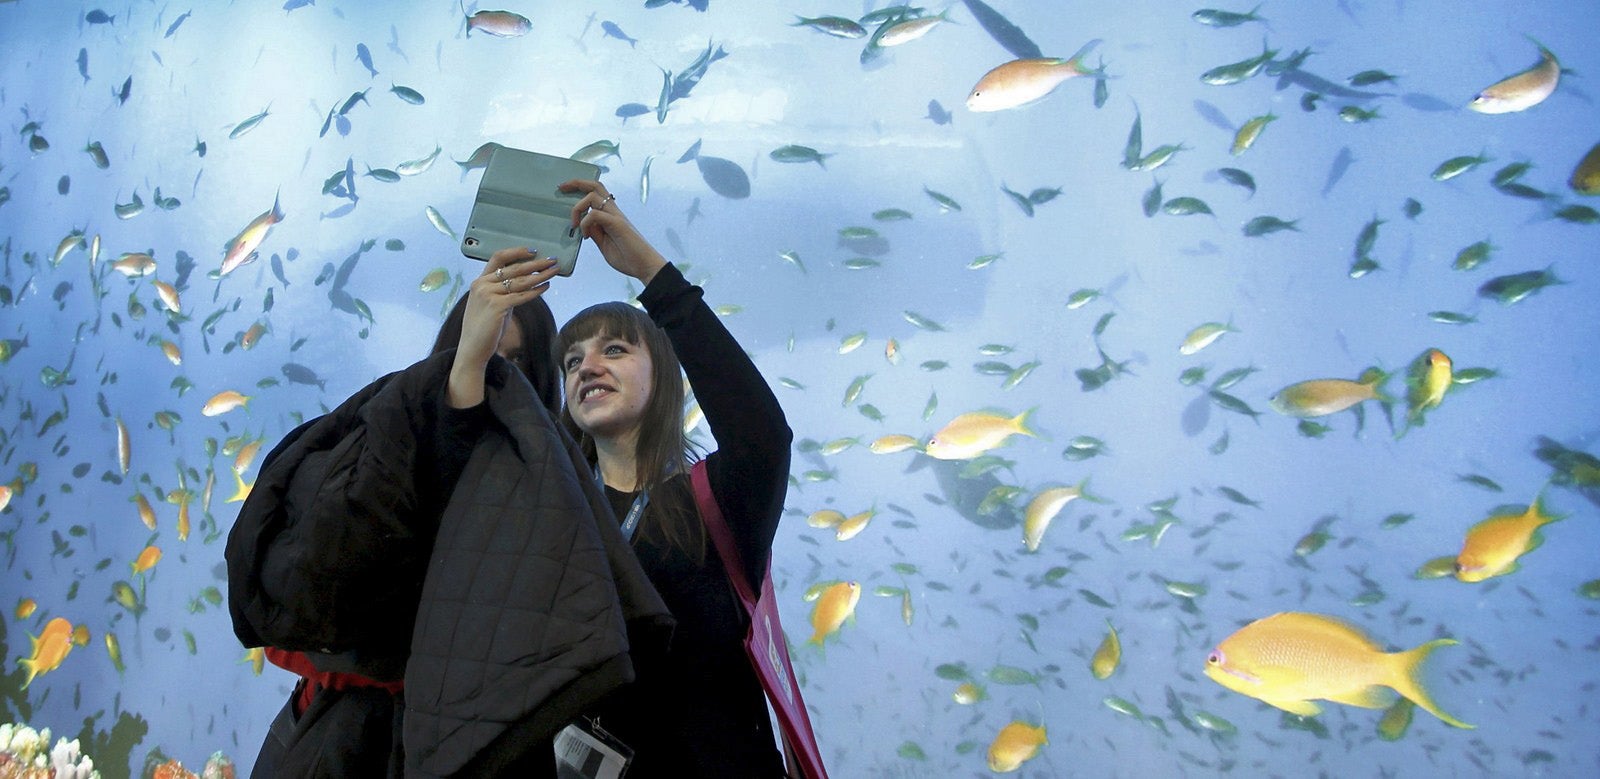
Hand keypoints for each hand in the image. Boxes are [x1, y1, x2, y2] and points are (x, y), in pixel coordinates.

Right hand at [447, 247, 559, 407]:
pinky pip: (521, 296)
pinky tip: (545, 287)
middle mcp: (482, 285)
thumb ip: (504, 292)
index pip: (498, 257)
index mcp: (480, 282)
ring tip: (554, 271)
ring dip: (540, 275)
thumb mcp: (492, 304)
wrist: (473, 348)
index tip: (533, 251)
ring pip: (520, 281)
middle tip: (552, 260)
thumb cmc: (485, 328)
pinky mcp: (497, 307)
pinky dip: (535, 291)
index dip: (516, 252)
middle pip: (514, 268)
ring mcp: (488, 295)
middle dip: (536, 263)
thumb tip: (526, 283)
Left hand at [559, 178, 666, 284]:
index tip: (564, 189)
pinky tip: (585, 236)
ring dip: (578, 208)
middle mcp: (614, 211)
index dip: (579, 187)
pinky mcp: (617, 224)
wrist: (644, 266)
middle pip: (595, 186)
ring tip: (575, 225)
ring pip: (593, 195)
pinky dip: (585, 223)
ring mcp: (616, 216)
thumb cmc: (628, 257)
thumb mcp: (604, 244)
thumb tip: (584, 226)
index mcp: (611, 215)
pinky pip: (595, 214)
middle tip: (562, 188)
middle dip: (576, 183)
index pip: (596, 192)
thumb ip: (595, 233)